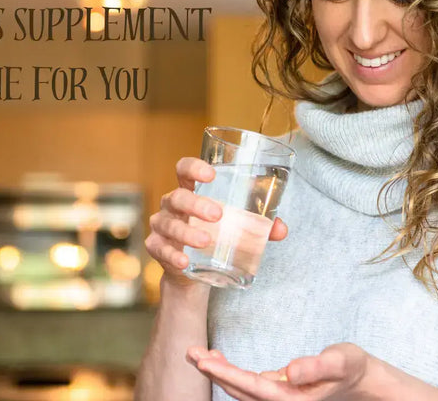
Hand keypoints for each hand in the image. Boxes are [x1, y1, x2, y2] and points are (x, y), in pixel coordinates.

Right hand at [145, 157, 288, 289]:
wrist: (192, 270)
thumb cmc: (215, 235)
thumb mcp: (235, 226)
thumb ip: (259, 226)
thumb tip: (281, 230)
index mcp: (190, 190)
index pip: (184, 169)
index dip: (194, 167)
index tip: (211, 173)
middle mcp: (172, 205)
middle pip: (178, 197)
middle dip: (196, 204)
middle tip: (218, 215)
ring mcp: (162, 226)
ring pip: (169, 225)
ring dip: (187, 232)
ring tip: (206, 241)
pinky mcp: (157, 248)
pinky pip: (161, 249)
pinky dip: (173, 255)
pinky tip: (185, 261)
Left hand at [186, 343, 372, 400]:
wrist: (360, 380)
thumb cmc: (352, 368)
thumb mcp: (342, 361)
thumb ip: (318, 367)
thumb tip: (291, 371)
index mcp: (294, 400)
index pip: (253, 387)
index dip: (226, 374)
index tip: (204, 362)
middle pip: (239, 391)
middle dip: (213, 371)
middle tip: (190, 351)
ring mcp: (278, 399)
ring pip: (240, 389)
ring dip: (218, 372)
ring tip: (197, 353)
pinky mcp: (276, 392)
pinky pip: (246, 385)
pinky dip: (229, 372)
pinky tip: (218, 360)